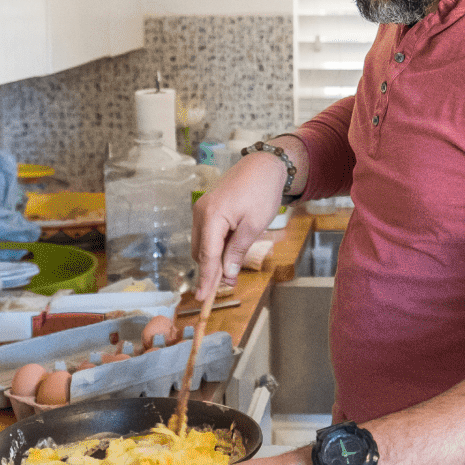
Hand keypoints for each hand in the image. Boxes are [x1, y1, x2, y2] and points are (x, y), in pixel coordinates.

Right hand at [192, 148, 291, 291]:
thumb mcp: (254, 225)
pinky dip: (215, 247)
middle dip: (211, 271)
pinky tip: (229, 253)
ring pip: (203, 245)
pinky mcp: (207, 209)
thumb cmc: (261, 191)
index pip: (207, 256)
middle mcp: (201, 213)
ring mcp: (202, 210)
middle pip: (201, 253)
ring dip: (214, 259)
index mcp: (211, 216)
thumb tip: (227, 274)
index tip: (203, 299)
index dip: (207, 279)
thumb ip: (237, 251)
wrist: (263, 165)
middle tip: (228, 285)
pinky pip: (207, 235)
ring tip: (232, 270)